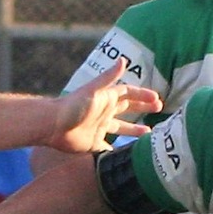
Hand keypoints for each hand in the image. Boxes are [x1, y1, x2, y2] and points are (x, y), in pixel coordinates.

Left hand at [46, 59, 161, 153]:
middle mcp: (104, 112)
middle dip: (143, 108)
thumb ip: (109, 77)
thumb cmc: (73, 106)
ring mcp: (99, 127)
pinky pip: (110, 147)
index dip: (142, 94)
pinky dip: (119, 150)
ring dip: (135, 130)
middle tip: (159, 109)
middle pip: (127, 108)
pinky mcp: (94, 143)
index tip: (157, 98)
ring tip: (150, 133)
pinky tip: (128, 154)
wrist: (53, 125)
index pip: (128, 93)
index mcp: (105, 98)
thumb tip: (123, 59)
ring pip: (121, 128)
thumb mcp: (94, 90)